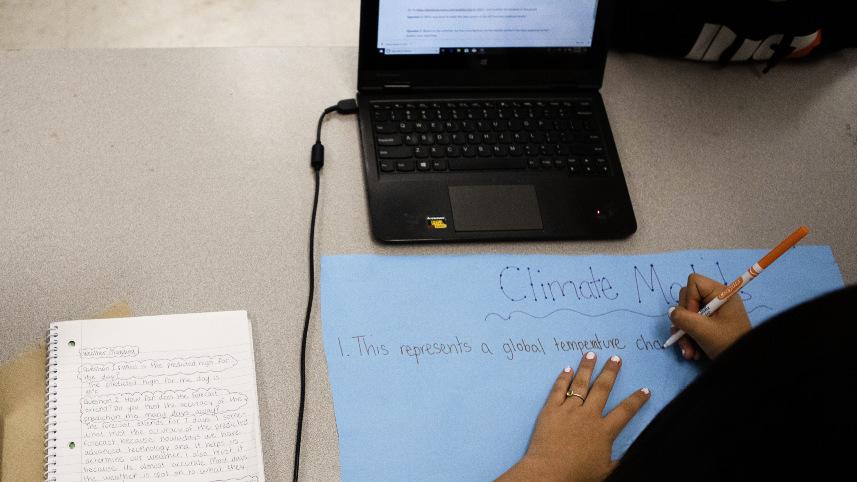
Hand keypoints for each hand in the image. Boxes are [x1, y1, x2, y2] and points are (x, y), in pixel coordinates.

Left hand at [497, 353, 649, 481]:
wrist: (550, 472)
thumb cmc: (578, 474)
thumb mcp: (605, 471)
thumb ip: (618, 461)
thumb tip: (630, 456)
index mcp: (604, 431)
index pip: (625, 411)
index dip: (637, 400)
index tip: (645, 389)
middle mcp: (588, 416)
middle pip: (602, 389)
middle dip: (610, 372)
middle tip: (616, 358)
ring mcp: (568, 410)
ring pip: (580, 384)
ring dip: (586, 368)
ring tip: (591, 354)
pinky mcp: (551, 410)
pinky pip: (558, 390)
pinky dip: (563, 378)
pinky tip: (567, 369)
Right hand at [670, 273, 751, 359]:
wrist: (742, 364)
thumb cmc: (727, 343)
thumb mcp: (703, 330)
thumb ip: (682, 318)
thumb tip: (671, 312)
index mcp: (721, 294)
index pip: (694, 283)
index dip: (689, 299)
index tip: (694, 317)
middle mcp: (716, 300)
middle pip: (687, 300)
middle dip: (683, 322)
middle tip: (686, 338)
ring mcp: (713, 313)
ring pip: (687, 315)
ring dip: (684, 335)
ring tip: (690, 353)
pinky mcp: (710, 325)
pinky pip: (692, 325)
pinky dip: (689, 339)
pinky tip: (693, 353)